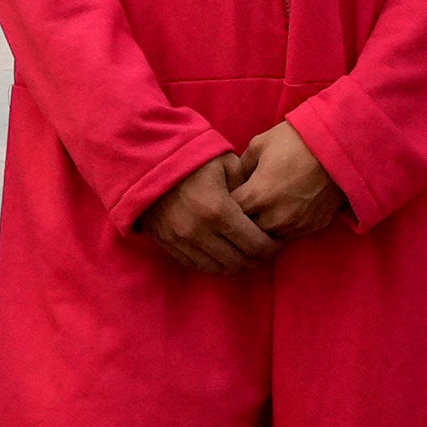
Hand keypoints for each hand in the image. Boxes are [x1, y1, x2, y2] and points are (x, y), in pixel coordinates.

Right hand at [140, 151, 279, 276]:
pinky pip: (196, 264)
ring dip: (235, 265)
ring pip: (217, 268)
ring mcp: (180, 240)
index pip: (255, 244)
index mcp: (218, 210)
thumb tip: (263, 210)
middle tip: (264, 250)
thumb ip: (248, 189)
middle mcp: (199, 231)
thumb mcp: (228, 164)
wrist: (149, 160)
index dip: (271, 248)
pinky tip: (223, 253)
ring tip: (245, 254)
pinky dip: (213, 263)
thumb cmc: (193, 158)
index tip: (276, 242)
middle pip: (238, 262)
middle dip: (256, 259)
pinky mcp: (167, 243)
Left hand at [233, 121, 342, 241]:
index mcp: (257, 195)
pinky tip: (285, 210)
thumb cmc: (297, 140)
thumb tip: (234, 181)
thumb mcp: (260, 144)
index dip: (226, 205)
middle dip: (243, 220)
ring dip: (263, 226)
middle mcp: (274, 216)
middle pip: (246, 231)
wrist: (340, 145)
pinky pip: (290, 235)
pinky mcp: (313, 227)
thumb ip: (241, 167)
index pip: (229, 213)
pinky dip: (284, 226)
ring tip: (265, 209)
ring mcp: (295, 225)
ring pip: (268, 237)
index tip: (229, 196)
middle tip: (245, 205)